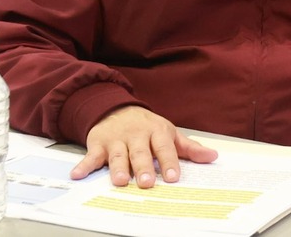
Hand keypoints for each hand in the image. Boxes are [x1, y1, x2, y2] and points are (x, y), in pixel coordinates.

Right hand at [70, 105, 218, 187]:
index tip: (173, 176)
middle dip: (143, 167)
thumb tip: (213, 157)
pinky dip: (84, 165)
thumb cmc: (146, 126)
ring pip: (117, 155)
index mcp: (155, 131)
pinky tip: (77, 174)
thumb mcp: (168, 132)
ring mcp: (116, 139)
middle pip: (140, 153)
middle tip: (146, 183)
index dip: (169, 161)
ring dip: (117, 168)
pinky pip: (90, 156)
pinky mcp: (98, 143)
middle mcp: (135, 135)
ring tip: (119, 182)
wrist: (114, 108)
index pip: (164, 147)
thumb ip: (189, 147)